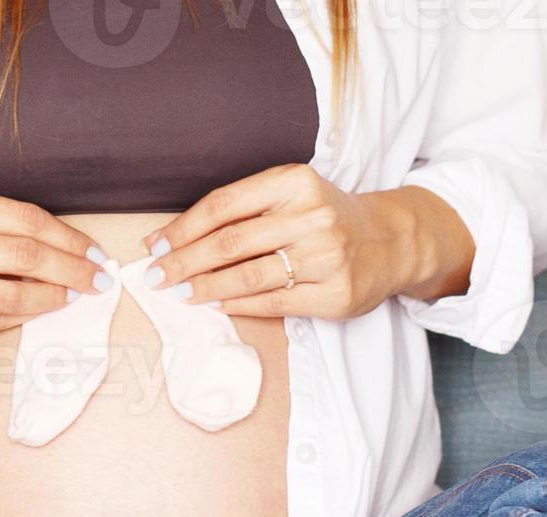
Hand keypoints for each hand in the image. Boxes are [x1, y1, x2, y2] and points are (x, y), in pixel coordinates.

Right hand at [0, 186, 107, 348]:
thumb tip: (65, 245)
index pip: (27, 221)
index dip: (70, 239)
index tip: (95, 251)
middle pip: (26, 258)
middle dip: (73, 270)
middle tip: (100, 280)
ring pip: (12, 298)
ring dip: (53, 299)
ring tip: (73, 297)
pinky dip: (22, 318)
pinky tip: (39, 311)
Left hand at [146, 164, 472, 320]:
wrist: (391, 240)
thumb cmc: (326, 216)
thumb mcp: (292, 194)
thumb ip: (243, 209)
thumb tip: (175, 239)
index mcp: (295, 181)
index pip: (223, 205)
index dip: (182, 228)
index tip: (154, 246)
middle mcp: (313, 216)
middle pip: (230, 242)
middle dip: (184, 262)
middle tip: (155, 277)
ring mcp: (326, 257)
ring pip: (249, 275)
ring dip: (205, 287)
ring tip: (179, 293)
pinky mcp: (335, 294)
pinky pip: (274, 303)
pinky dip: (238, 304)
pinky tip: (215, 304)